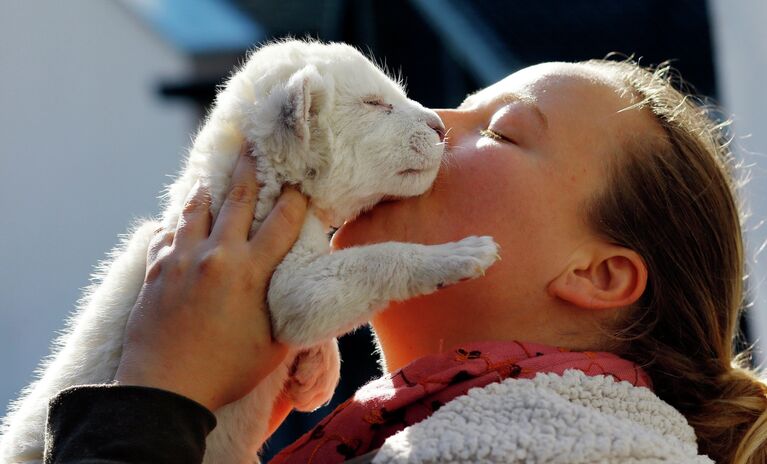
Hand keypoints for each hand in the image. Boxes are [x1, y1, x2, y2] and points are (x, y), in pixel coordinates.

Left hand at [115, 149, 307, 410]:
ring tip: (209, 174)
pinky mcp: (156, 270)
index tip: (301, 183)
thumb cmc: (225, 372)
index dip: (295, 198)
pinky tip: (177, 218)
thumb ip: (292, 315)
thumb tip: (307, 297)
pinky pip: (166, 233)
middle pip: (239, 199)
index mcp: (251, 271)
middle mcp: (217, 255)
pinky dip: (175, 222)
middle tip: (255, 145)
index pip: (282, 221)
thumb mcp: (274, 348)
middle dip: (251, 168)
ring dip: (207, 188)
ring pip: (196, 208)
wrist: (163, 390)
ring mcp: (182, 259)